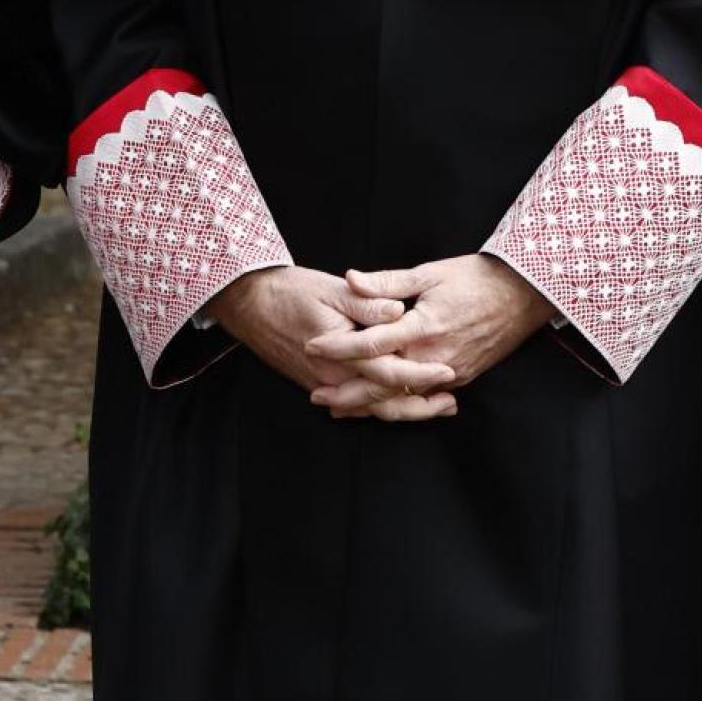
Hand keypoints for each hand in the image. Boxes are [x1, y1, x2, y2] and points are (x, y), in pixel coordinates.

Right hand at [208, 267, 440, 406]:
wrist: (249, 302)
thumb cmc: (290, 291)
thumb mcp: (332, 289)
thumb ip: (367, 303)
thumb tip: (399, 312)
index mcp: (341, 353)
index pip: (389, 374)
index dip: (421, 375)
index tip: (449, 372)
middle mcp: (332, 377)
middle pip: (383, 403)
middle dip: (420, 406)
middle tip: (452, 403)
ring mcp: (323, 384)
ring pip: (368, 409)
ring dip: (403, 411)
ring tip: (436, 408)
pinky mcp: (317, 383)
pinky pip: (352, 405)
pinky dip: (376, 409)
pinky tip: (397, 406)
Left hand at [303, 254, 551, 419]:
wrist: (525, 293)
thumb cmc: (478, 277)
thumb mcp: (431, 273)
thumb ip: (389, 283)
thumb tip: (351, 278)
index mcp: (424, 327)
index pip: (371, 344)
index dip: (338, 347)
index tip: (312, 345)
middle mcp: (435, 357)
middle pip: (382, 384)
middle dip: (347, 393)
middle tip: (316, 395)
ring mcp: (451, 372)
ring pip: (402, 397)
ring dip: (370, 405)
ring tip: (340, 407)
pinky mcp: (463, 377)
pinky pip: (424, 397)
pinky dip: (399, 403)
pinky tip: (380, 405)